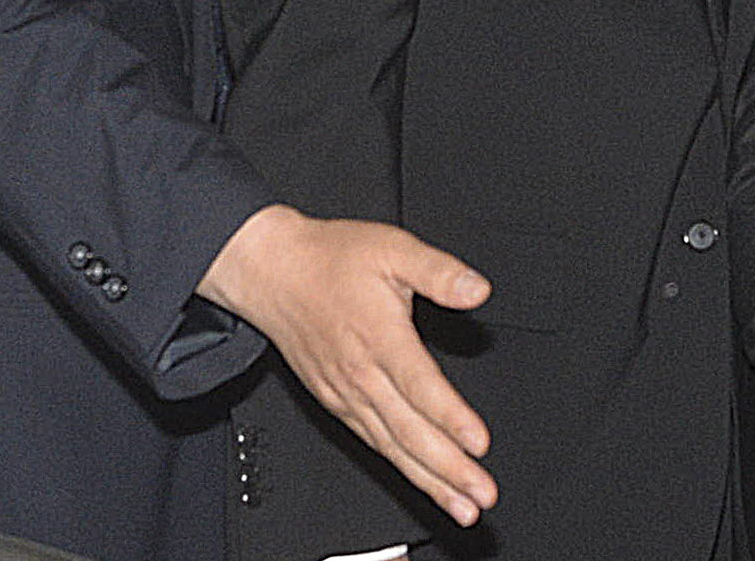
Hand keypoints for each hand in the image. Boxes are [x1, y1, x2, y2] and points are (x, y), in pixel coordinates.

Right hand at [199, 205, 496, 525]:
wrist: (273, 272)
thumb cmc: (330, 260)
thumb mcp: (392, 247)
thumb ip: (438, 271)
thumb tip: (477, 289)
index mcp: (380, 337)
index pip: (421, 387)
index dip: (451, 418)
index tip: (478, 444)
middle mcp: (361, 374)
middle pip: (409, 432)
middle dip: (449, 470)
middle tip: (481, 496)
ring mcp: (346, 394)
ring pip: (392, 447)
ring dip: (428, 481)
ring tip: (461, 506)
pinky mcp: (335, 401)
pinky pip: (372, 442)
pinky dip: (400, 467)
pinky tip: (422, 482)